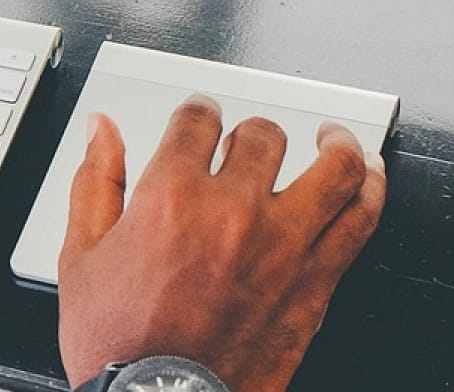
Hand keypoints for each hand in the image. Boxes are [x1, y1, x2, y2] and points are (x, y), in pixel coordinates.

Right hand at [58, 96, 387, 391]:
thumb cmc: (121, 342)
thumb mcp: (81, 256)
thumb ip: (94, 183)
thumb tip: (100, 132)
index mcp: (171, 196)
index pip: (197, 121)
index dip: (199, 110)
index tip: (201, 116)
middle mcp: (234, 211)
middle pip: (264, 136)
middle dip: (254, 131)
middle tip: (251, 141)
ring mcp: (283, 245)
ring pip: (333, 168)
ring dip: (337, 144)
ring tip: (335, 138)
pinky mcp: (316, 282)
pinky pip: (360, 220)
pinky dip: (371, 189)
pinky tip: (368, 180)